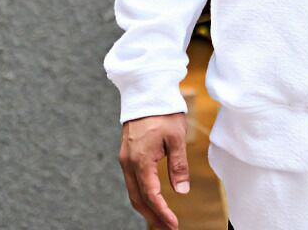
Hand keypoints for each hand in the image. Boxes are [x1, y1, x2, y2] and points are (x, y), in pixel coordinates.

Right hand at [118, 112, 191, 229]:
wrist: (145, 91)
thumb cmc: (163, 111)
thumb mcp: (176, 137)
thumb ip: (178, 165)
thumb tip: (181, 191)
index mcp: (140, 160)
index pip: (151, 195)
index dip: (162, 212)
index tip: (174, 224)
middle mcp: (128, 163)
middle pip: (138, 199)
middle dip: (152, 216)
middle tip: (167, 229)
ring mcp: (125, 159)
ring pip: (133, 192)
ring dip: (146, 208)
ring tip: (160, 220)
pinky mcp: (126, 154)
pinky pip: (131, 181)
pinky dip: (141, 194)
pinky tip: (151, 199)